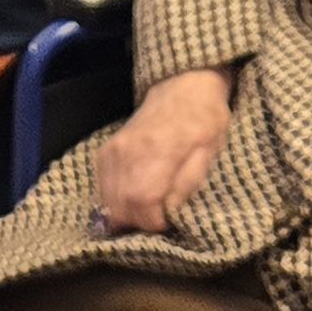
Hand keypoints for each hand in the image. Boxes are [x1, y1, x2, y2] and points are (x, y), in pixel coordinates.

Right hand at [93, 68, 232, 234]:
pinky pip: (102, 189)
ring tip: (149, 210)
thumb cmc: (204, 121)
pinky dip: (116, 201)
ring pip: (107, 203)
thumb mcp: (209, 154)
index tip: (169, 222)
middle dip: (139, 223)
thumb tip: (167, 213)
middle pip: (119, 208)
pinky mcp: (105, 153)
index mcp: (157, 152)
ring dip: (127, 214)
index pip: (142, 203)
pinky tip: (135, 197)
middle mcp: (126, 152)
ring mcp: (111, 152)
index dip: (154, 223)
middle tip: (159, 219)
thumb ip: (186, 185)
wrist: (183, 87)